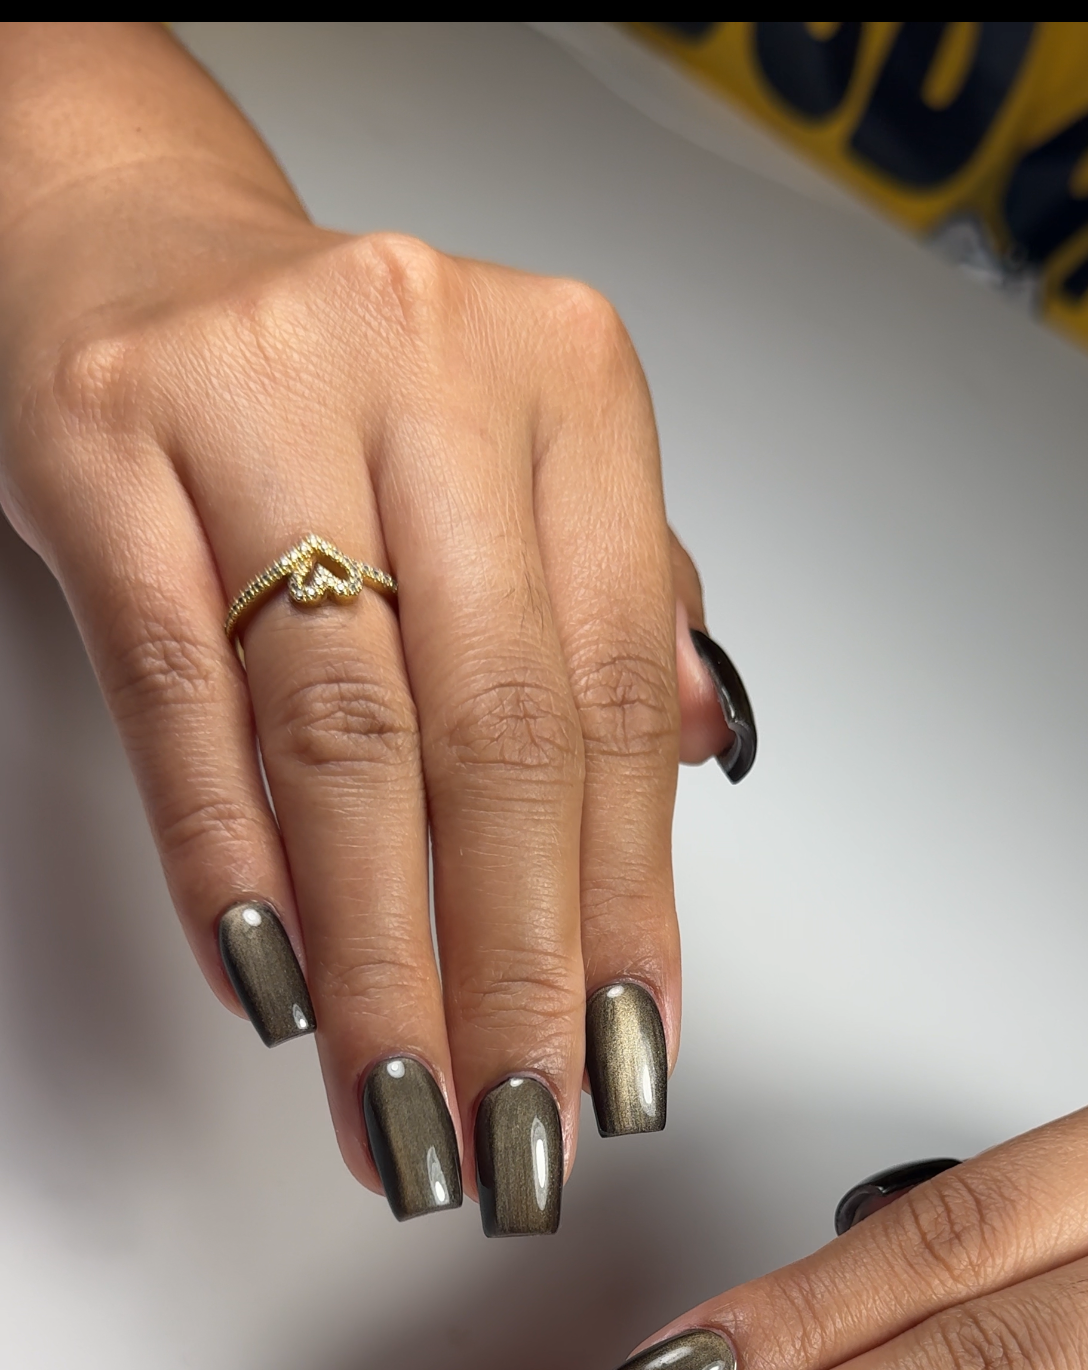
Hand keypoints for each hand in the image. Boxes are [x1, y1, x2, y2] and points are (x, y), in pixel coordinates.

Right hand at [0, 24, 737, 1225]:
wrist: (131, 243)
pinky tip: (273, 984)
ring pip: (347, 737)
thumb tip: (697, 769)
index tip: (624, 1061)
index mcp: (566, 384)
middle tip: (514, 1126)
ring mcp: (260, 393)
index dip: (627, 905)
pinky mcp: (108, 442)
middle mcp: (429, 368)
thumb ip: (608, 608)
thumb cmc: (338, 393)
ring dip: (380, 957)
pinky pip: (181, 697)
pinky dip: (231, 861)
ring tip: (400, 1099)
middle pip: (497, 733)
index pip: (618, 698)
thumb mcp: (506, 466)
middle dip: (511, 967)